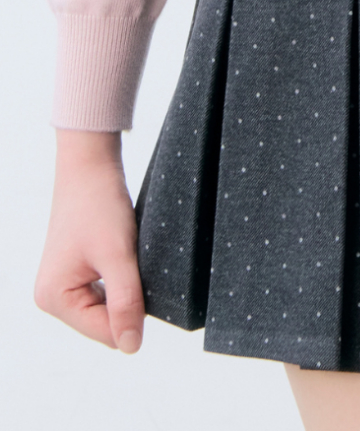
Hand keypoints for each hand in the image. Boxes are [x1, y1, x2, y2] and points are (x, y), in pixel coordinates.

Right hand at [34, 130, 144, 352]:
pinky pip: (107, 290)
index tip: (149, 283)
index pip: (105, 333)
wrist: (91, 167)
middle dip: (130, 300)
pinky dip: (123, 278)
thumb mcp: (118, 256)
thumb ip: (126, 302)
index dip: (134, 317)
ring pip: (110, 306)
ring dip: (128, 288)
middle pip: (106, 322)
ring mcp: (64, 285)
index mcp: (54, 300)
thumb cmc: (99, 206)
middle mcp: (53, 297)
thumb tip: (131, 348)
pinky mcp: (77, 272)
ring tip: (130, 256)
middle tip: (138, 264)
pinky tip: (128, 256)